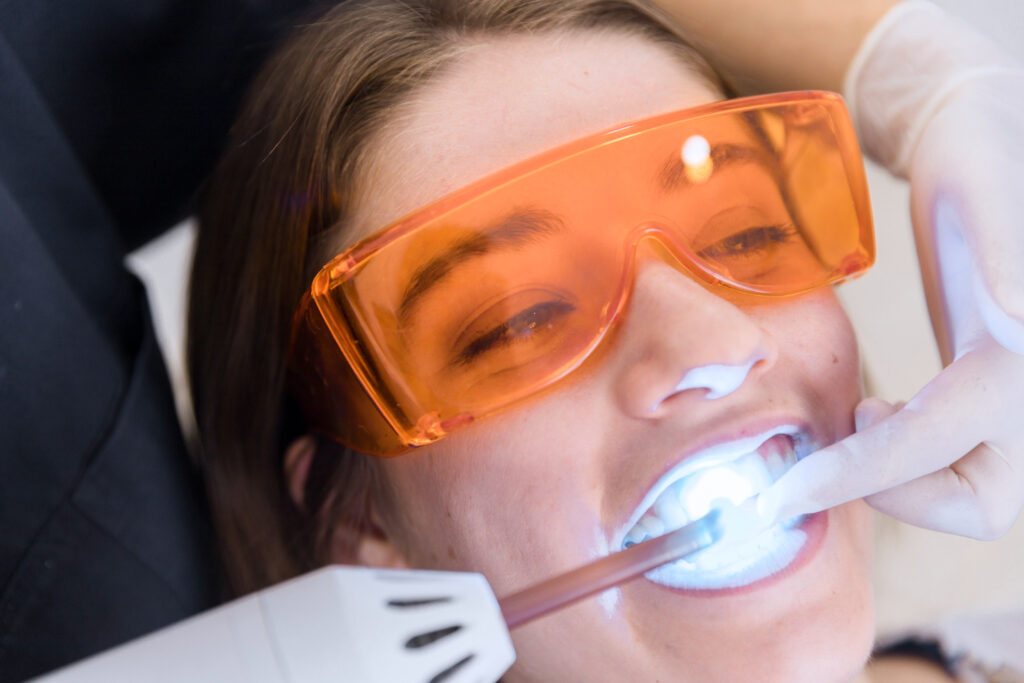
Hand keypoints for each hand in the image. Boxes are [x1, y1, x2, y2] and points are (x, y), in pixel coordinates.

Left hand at [759, 2, 1023, 538]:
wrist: (989, 140)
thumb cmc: (985, 156)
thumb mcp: (987, 190)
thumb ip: (1003, 253)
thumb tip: (1015, 325)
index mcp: (1023, 350)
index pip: (938, 443)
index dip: (861, 476)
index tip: (785, 493)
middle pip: (979, 504)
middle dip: (894, 490)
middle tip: (836, 437)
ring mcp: (1021, 396)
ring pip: (974, 496)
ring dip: (903, 481)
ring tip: (862, 415)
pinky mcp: (998, 393)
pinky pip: (961, 464)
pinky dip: (910, 464)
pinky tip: (880, 415)